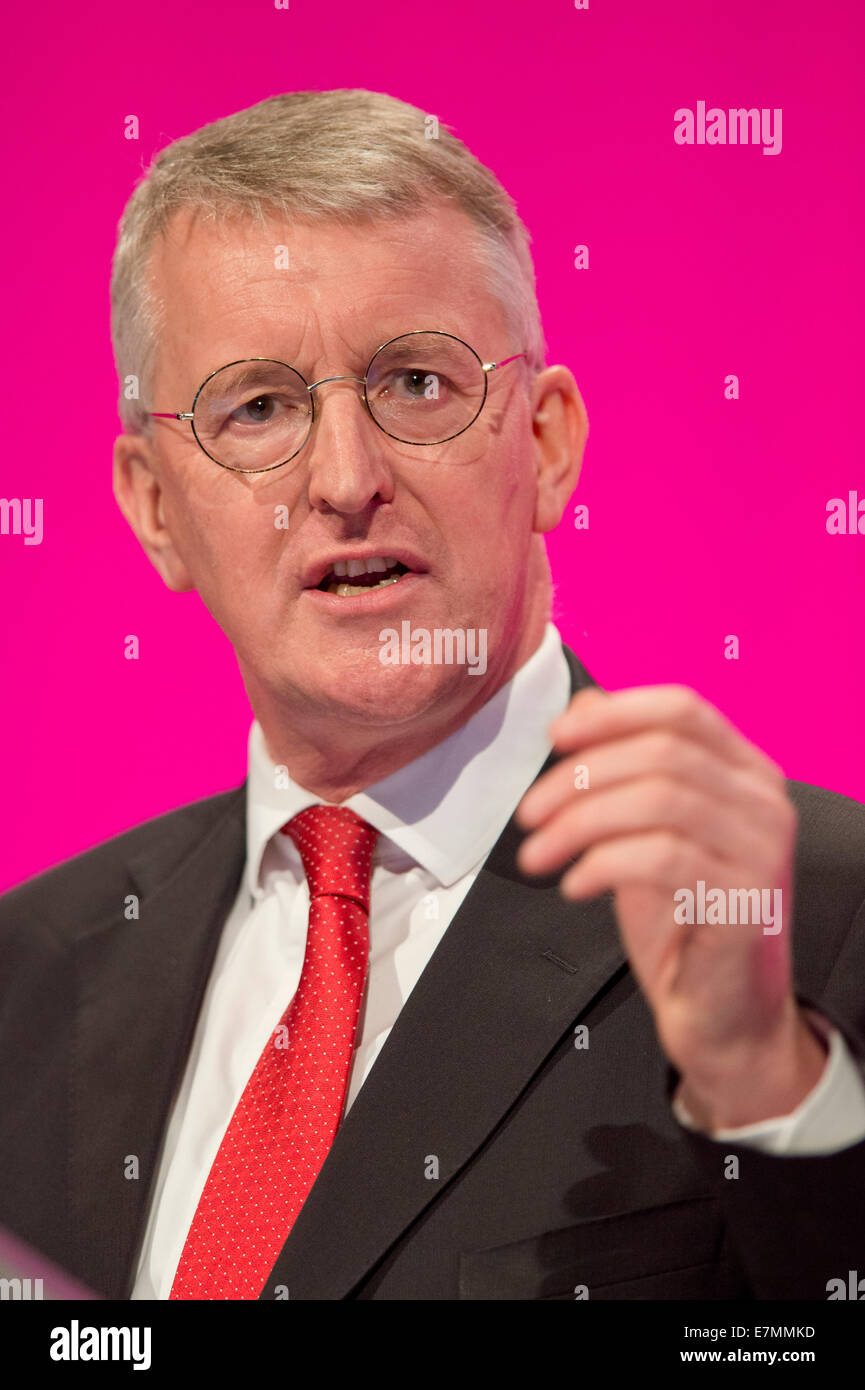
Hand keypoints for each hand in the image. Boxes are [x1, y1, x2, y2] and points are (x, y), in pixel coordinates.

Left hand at [515, 684, 827, 1129]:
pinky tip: (573, 886)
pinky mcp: (744, 900)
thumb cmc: (682, 920)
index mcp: (746, 771)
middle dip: (580, 777)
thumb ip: (626, 766)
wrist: (722, 1015)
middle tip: (529, 814)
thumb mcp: (645, 830)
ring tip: (537, 856)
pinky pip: (661, 858)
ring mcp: (761, 850)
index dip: (613, 715)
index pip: (683, 709)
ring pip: (659, 799)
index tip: (555, 738)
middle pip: (662, 752)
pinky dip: (603, 863)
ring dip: (579, 822)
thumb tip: (584, 706)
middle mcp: (764, 802)